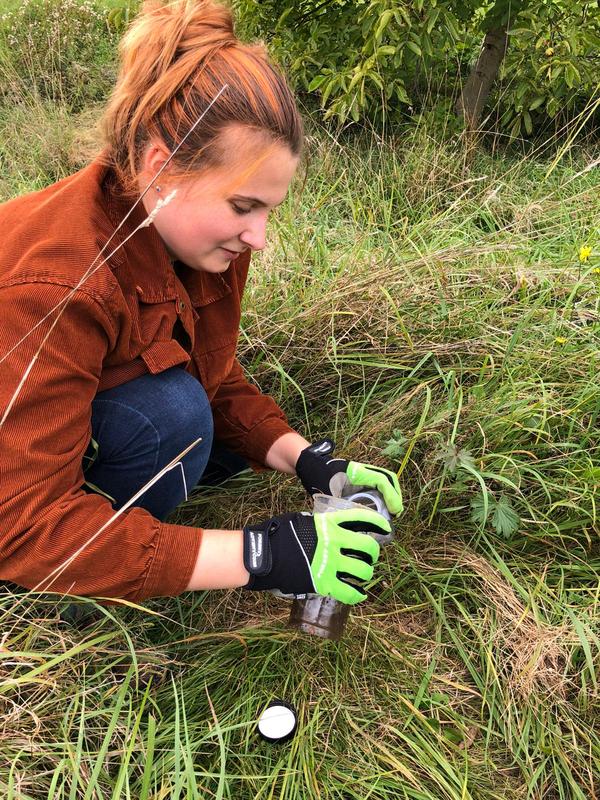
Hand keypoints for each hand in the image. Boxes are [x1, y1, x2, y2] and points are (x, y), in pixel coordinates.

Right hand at [242, 507, 390, 604]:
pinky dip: (358, 595)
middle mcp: (334, 541)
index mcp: (329, 523)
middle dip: (374, 552)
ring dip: (366, 573)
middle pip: (369, 546)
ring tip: (363, 574)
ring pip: (363, 570)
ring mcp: (330, 563)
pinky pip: (350, 592)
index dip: (378, 524)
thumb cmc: (278, 535)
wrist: (262, 556)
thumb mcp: (302, 520)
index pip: (362, 518)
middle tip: (370, 556)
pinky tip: (359, 594)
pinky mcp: (323, 583)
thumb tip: (332, 527)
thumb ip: (321, 524)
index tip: (386, 529)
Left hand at [295, 439, 402, 514]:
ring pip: (385, 479)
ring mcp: (362, 472)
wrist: (310, 466)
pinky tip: (382, 507)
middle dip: (395, 495)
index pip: (381, 480)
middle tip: (396, 512)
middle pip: (388, 478)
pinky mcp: (361, 477)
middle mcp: (362, 470)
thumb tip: (353, 528)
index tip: (395, 511)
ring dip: (391, 494)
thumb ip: (340, 509)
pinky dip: (384, 493)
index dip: (392, 496)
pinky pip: (377, 483)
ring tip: (392, 512)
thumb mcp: (327, 494)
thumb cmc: (317, 478)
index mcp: (356, 472)